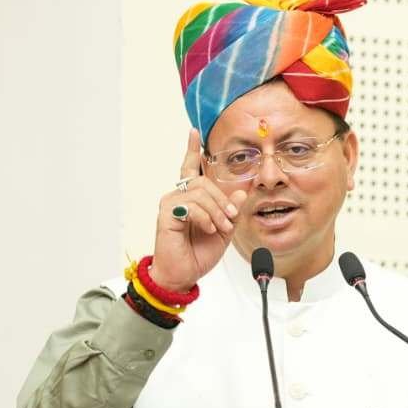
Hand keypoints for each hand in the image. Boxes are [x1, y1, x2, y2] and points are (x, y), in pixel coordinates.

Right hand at [148, 128, 246, 291]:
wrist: (183, 274)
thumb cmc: (197, 254)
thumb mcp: (224, 231)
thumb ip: (231, 212)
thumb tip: (241, 193)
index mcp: (191, 200)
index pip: (190, 169)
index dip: (191, 150)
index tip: (194, 132)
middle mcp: (178, 198)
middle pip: (203, 182)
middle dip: (222, 200)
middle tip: (230, 219)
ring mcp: (170, 204)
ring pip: (200, 193)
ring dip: (216, 211)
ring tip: (219, 228)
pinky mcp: (166, 214)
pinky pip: (191, 205)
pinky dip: (205, 217)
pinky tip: (208, 229)